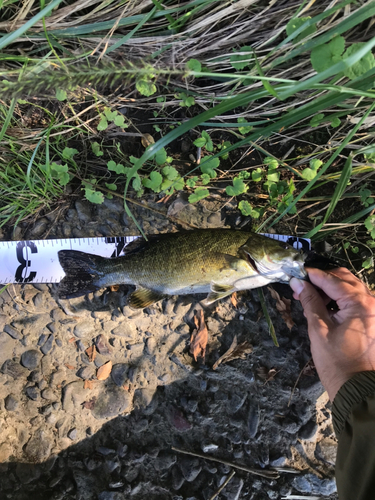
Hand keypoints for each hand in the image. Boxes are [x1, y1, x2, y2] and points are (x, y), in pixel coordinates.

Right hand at [290, 267, 374, 400]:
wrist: (357, 388)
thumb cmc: (336, 361)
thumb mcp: (319, 329)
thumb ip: (310, 301)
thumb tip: (297, 282)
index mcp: (360, 303)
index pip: (332, 280)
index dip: (312, 275)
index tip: (295, 274)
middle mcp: (371, 302)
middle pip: (344, 279)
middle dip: (321, 280)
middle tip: (301, 288)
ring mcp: (374, 310)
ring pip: (350, 287)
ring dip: (330, 288)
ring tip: (309, 298)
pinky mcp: (372, 318)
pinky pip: (355, 299)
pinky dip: (339, 298)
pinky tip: (323, 306)